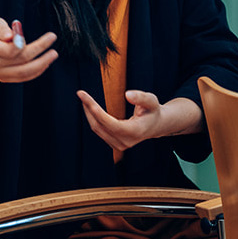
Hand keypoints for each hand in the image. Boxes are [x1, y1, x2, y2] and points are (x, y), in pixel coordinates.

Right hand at [0, 20, 56, 82]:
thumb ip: (2, 27)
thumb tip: (11, 36)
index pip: (11, 50)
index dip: (26, 43)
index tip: (41, 36)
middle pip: (21, 60)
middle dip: (40, 52)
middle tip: (52, 42)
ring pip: (23, 72)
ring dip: (41, 64)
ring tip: (52, 55)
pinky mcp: (3, 77)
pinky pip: (22, 77)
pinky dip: (35, 72)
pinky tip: (44, 64)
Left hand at [76, 91, 202, 151]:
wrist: (156, 125)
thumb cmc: (153, 111)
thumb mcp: (151, 101)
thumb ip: (141, 97)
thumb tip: (127, 95)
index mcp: (135, 132)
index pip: (110, 123)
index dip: (95, 110)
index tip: (84, 96)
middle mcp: (126, 141)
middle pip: (100, 126)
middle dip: (89, 109)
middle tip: (81, 93)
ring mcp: (120, 145)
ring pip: (97, 129)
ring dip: (89, 113)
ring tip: (84, 99)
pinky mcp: (114, 143)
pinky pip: (99, 131)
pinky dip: (93, 118)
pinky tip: (90, 108)